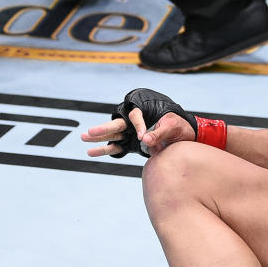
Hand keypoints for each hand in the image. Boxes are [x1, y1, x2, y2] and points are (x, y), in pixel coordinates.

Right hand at [80, 107, 194, 157]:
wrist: (183, 137)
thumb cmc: (179, 126)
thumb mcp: (172, 127)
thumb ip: (159, 133)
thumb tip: (145, 139)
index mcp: (145, 113)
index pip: (136, 116)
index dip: (138, 125)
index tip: (142, 137)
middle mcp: (135, 124)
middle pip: (117, 125)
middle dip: (103, 129)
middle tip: (89, 132)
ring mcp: (131, 135)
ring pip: (113, 136)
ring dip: (99, 139)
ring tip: (83, 138)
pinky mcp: (131, 146)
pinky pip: (116, 148)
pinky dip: (105, 151)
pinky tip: (91, 152)